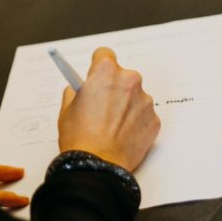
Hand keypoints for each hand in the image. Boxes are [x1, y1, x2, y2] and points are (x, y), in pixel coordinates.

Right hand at [57, 47, 160, 171]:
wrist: (98, 165)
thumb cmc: (80, 137)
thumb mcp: (67, 109)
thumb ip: (75, 92)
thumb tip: (79, 89)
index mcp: (106, 72)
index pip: (104, 54)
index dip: (98, 66)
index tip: (96, 76)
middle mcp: (130, 80)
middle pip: (122, 76)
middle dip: (113, 88)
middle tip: (101, 107)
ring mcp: (145, 100)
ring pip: (135, 96)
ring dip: (126, 105)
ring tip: (111, 126)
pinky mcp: (155, 119)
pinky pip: (143, 115)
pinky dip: (135, 122)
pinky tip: (121, 135)